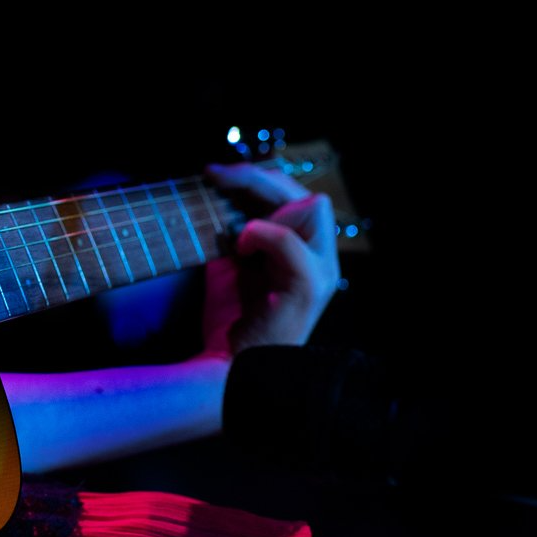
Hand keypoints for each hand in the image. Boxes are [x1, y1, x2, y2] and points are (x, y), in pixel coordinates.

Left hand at [198, 161, 340, 356]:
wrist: (228, 362)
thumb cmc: (232, 314)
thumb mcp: (234, 257)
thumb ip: (239, 224)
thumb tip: (220, 184)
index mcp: (307, 248)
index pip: (296, 194)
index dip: (258, 178)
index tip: (215, 173)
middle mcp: (322, 258)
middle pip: (306, 192)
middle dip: (258, 176)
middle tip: (215, 174)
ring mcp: (321, 273)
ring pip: (313, 207)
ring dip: (265, 201)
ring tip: (231, 221)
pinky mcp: (309, 288)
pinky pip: (290, 242)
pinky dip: (260, 234)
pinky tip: (239, 246)